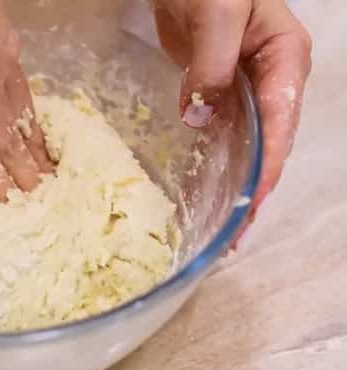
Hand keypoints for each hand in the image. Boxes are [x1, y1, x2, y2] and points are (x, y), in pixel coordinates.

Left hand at [153, 0, 311, 240]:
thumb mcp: (217, 14)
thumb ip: (212, 63)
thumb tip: (200, 119)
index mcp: (284, 59)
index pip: (281, 122)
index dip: (268, 166)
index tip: (250, 202)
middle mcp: (272, 80)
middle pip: (269, 143)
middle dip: (255, 188)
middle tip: (235, 233)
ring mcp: (246, 88)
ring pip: (247, 145)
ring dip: (237, 184)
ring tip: (225, 227)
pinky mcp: (220, 92)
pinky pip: (222, 134)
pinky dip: (216, 163)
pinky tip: (205, 191)